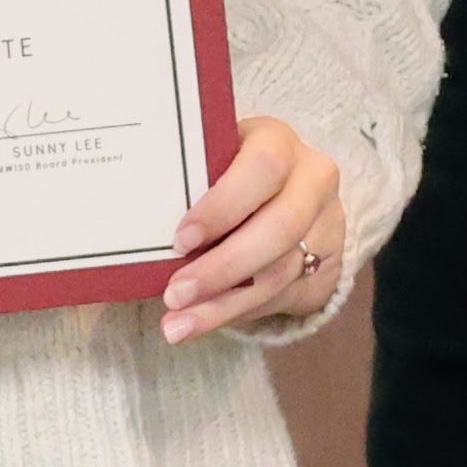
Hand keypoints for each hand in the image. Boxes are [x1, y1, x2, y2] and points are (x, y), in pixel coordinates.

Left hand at [156, 116, 340, 342]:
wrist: (288, 193)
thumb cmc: (230, 175)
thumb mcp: (215, 163)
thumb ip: (191, 183)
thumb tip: (138, 227)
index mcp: (278, 142)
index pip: (263, 167)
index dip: (224, 206)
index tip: (181, 239)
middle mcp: (313, 180)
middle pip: (279, 229)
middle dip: (222, 268)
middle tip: (175, 295)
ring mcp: (328, 225)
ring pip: (281, 273)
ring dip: (225, 304)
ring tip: (178, 324)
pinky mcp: (329, 266)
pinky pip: (284, 298)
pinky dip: (239, 313)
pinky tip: (203, 323)